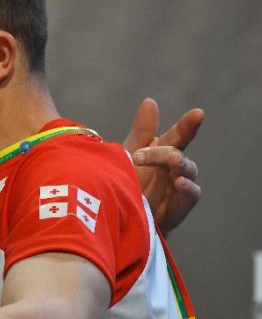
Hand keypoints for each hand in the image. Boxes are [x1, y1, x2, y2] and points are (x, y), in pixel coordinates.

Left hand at [122, 98, 201, 233]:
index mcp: (162, 151)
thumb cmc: (127, 182)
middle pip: (177, 154)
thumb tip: (150, 101)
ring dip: (180, 166)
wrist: (120, 216)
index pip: (178, 135)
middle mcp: (173, 167)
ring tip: (173, 162)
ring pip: (187, 172)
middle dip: (164, 152)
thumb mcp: (129, 154)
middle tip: (140, 154)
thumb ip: (142, 131)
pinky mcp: (178, 207)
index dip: (187, 125)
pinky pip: (189, 196)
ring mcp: (178, 186)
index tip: (198, 113)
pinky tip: (180, 182)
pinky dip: (187, 189)